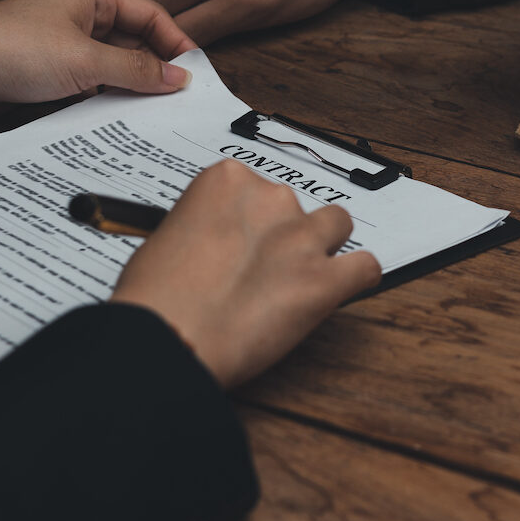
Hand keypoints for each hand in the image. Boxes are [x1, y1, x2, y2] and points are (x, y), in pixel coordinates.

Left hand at [0, 0, 195, 120]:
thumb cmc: (4, 49)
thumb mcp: (84, 61)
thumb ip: (136, 70)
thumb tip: (176, 77)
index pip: (151, 13)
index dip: (176, 41)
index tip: (194, 71)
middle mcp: (81, 15)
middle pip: (136, 41)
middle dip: (155, 68)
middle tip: (177, 98)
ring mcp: (67, 45)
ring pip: (115, 66)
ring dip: (130, 87)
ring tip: (151, 111)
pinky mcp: (53, 72)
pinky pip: (93, 84)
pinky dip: (106, 99)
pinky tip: (118, 117)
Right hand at [110, 160, 380, 387]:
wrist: (166, 340)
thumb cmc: (154, 297)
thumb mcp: (165, 237)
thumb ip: (203, 227)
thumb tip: (215, 247)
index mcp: (228, 180)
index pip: (256, 187)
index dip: (248, 220)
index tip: (239, 242)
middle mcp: (270, 198)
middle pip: (294, 204)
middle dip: (282, 233)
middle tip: (260, 270)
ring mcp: (301, 238)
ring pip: (338, 224)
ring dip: (324, 246)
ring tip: (300, 277)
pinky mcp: (324, 281)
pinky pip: (365, 268)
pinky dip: (357, 278)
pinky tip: (341, 290)